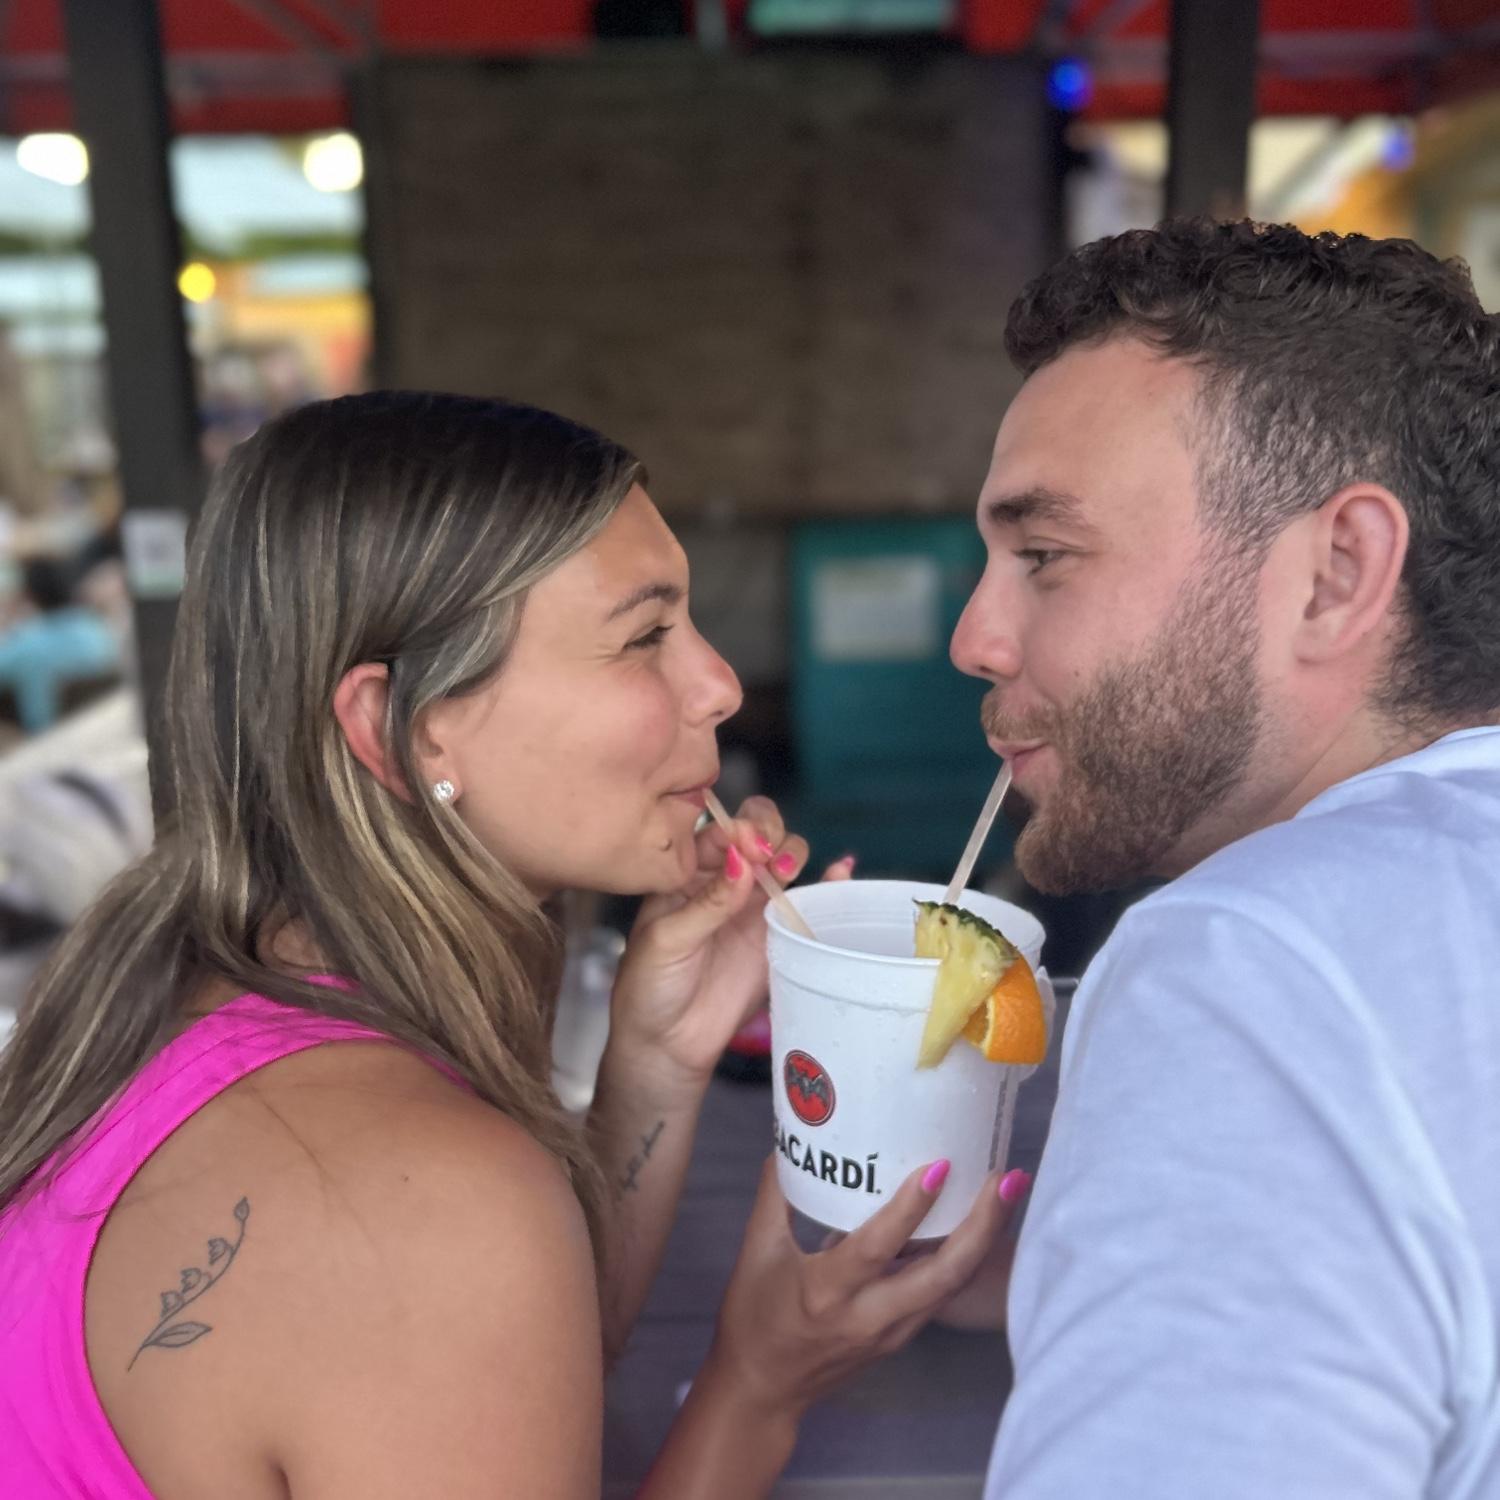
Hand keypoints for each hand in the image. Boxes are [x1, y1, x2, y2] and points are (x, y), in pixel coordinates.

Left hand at [608, 795, 851, 1090]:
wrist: (668, 1041)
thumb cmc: (650, 985)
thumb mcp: (667, 940)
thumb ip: (706, 902)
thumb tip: (742, 861)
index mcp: (688, 872)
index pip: (720, 832)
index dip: (738, 830)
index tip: (749, 844)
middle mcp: (725, 880)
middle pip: (758, 835)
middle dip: (770, 833)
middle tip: (770, 858)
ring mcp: (753, 905)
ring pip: (784, 860)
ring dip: (793, 853)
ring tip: (787, 871)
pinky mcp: (778, 934)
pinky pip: (807, 902)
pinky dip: (828, 882)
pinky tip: (840, 870)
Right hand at [703, 1158, 1027, 1421]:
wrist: (762, 1390)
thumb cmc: (754, 1316)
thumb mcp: (757, 1250)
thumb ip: (776, 1193)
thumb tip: (792, 1138)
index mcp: (826, 1291)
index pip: (877, 1247)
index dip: (910, 1209)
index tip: (940, 1167)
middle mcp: (868, 1316)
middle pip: (942, 1274)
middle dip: (983, 1227)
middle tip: (1008, 1178)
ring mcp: (892, 1331)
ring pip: (951, 1285)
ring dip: (984, 1240)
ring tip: (1007, 1192)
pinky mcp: (901, 1337)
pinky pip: (940, 1293)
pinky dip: (963, 1257)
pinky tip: (977, 1224)